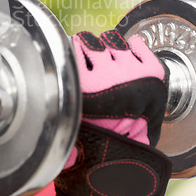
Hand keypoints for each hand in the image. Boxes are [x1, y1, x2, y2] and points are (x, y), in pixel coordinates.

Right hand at [54, 30, 171, 195]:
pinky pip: (138, 45)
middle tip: (89, 58)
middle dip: (88, 48)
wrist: (125, 155)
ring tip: (107, 58)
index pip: (73, 48)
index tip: (72, 54)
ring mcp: (132, 72)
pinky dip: (132, 46)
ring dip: (108, 47)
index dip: (71, 50)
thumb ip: (57, 102)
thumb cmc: (92, 139)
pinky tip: (125, 54)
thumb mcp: (66, 121)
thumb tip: (44, 84)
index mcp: (85, 86)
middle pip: (92, 41)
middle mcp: (108, 75)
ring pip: (113, 41)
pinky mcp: (152, 72)